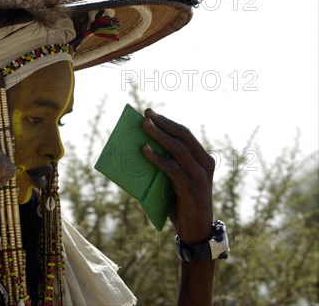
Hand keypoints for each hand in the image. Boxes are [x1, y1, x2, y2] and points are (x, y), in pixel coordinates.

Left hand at [141, 109, 214, 243]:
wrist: (195, 231)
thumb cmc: (182, 203)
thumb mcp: (175, 180)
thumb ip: (166, 165)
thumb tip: (140, 148)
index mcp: (203, 159)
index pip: (185, 134)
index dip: (168, 122)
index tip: (151, 113)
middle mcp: (204, 164)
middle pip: (182, 137)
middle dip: (162, 124)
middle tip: (145, 114)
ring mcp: (199, 176)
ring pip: (177, 149)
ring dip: (158, 135)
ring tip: (144, 126)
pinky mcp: (190, 187)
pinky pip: (172, 168)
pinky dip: (157, 158)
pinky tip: (144, 151)